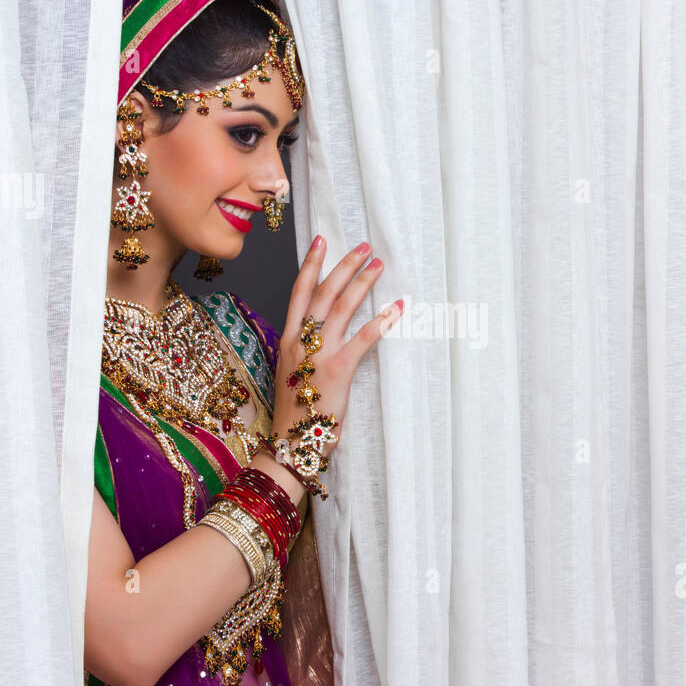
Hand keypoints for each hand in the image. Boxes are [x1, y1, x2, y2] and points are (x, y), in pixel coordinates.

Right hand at [269, 237, 400, 475]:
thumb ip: (300, 351)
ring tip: (379, 265)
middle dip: (344, 265)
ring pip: (342, 307)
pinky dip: (382, 320)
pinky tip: (398, 306)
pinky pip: (364, 337)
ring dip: (362, 282)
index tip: (321, 241)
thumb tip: (311, 334)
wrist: (290, 443)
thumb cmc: (294, 413)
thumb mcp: (289, 374)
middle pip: (323, 291)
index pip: (298, 292)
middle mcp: (300, 341)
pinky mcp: (338, 369)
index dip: (311, 265)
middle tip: (364, 247)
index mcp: (287, 339)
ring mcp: (318, 353)